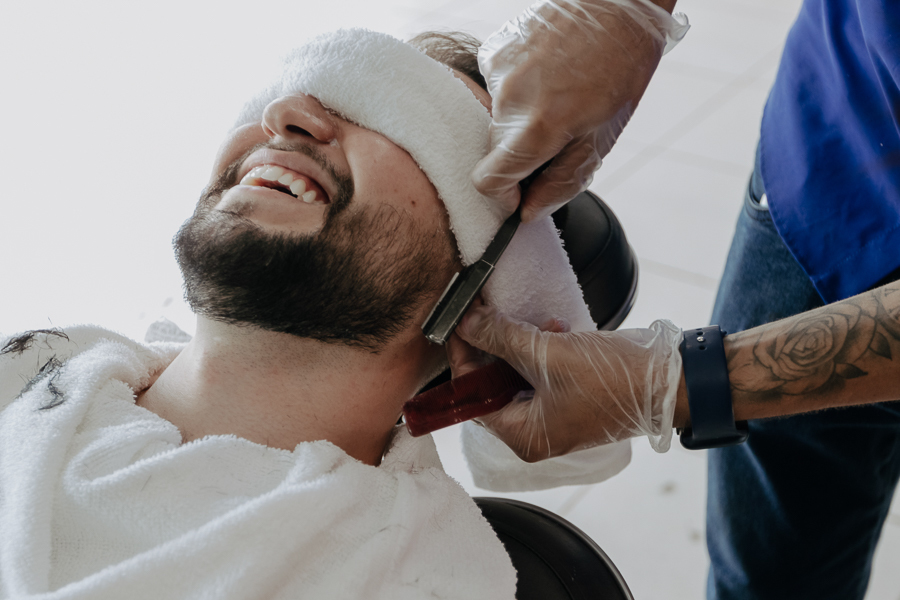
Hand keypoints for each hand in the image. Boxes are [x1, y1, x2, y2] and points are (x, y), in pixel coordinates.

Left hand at [453, 304, 682, 460]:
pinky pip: (539, 372)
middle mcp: (534, 432)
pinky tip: (555, 329)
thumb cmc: (613, 379)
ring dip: (519, 343)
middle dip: (492, 345)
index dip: (463, 355)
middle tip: (487, 310)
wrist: (670, 381)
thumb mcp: (547, 354)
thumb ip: (501, 338)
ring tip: (534, 322)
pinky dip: (540, 349)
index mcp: (523, 436)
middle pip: (492, 384)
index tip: (460, 320)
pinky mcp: (569, 397)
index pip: (472, 395)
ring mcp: (553, 415)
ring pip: (515, 374)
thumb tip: (466, 324)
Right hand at [473, 0, 687, 221]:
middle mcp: (508, 100)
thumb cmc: (619, 71)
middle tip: (555, 137)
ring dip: (519, 119)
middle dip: (518, 155)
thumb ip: (561, 182)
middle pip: (493, 151)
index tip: (521, 190)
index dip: (504, 193)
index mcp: (535, 129)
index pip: (487, 181)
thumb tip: (528, 212)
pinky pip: (497, 88)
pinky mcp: (493, 51)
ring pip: (496, 119)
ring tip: (556, 98)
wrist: (618, 5)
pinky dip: (517, 90)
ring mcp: (497, 72)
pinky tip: (546, 75)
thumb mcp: (600, 140)